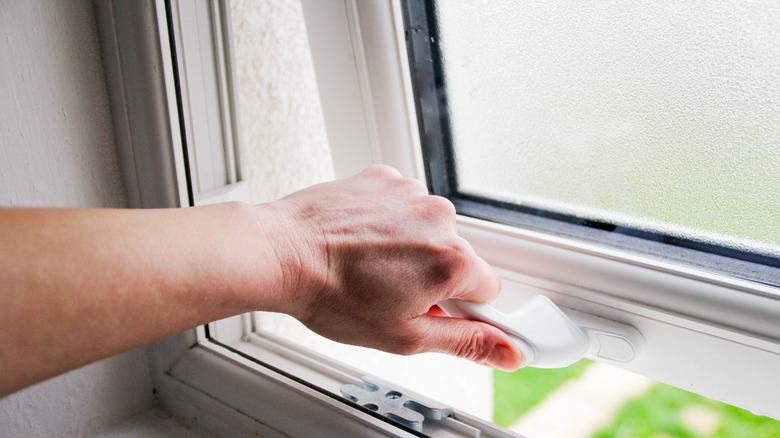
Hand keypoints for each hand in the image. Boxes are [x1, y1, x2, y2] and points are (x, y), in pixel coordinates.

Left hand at [263, 165, 521, 370]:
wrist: (280, 253)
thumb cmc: (331, 295)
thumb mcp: (404, 336)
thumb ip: (466, 342)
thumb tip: (508, 351)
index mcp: (453, 261)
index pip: (488, 289)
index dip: (460, 307)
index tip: (432, 309)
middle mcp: (439, 218)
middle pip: (457, 257)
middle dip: (432, 276)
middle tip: (389, 291)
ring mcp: (411, 193)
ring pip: (429, 230)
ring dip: (409, 247)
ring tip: (369, 264)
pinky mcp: (386, 178)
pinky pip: (403, 205)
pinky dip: (388, 222)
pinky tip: (361, 240)